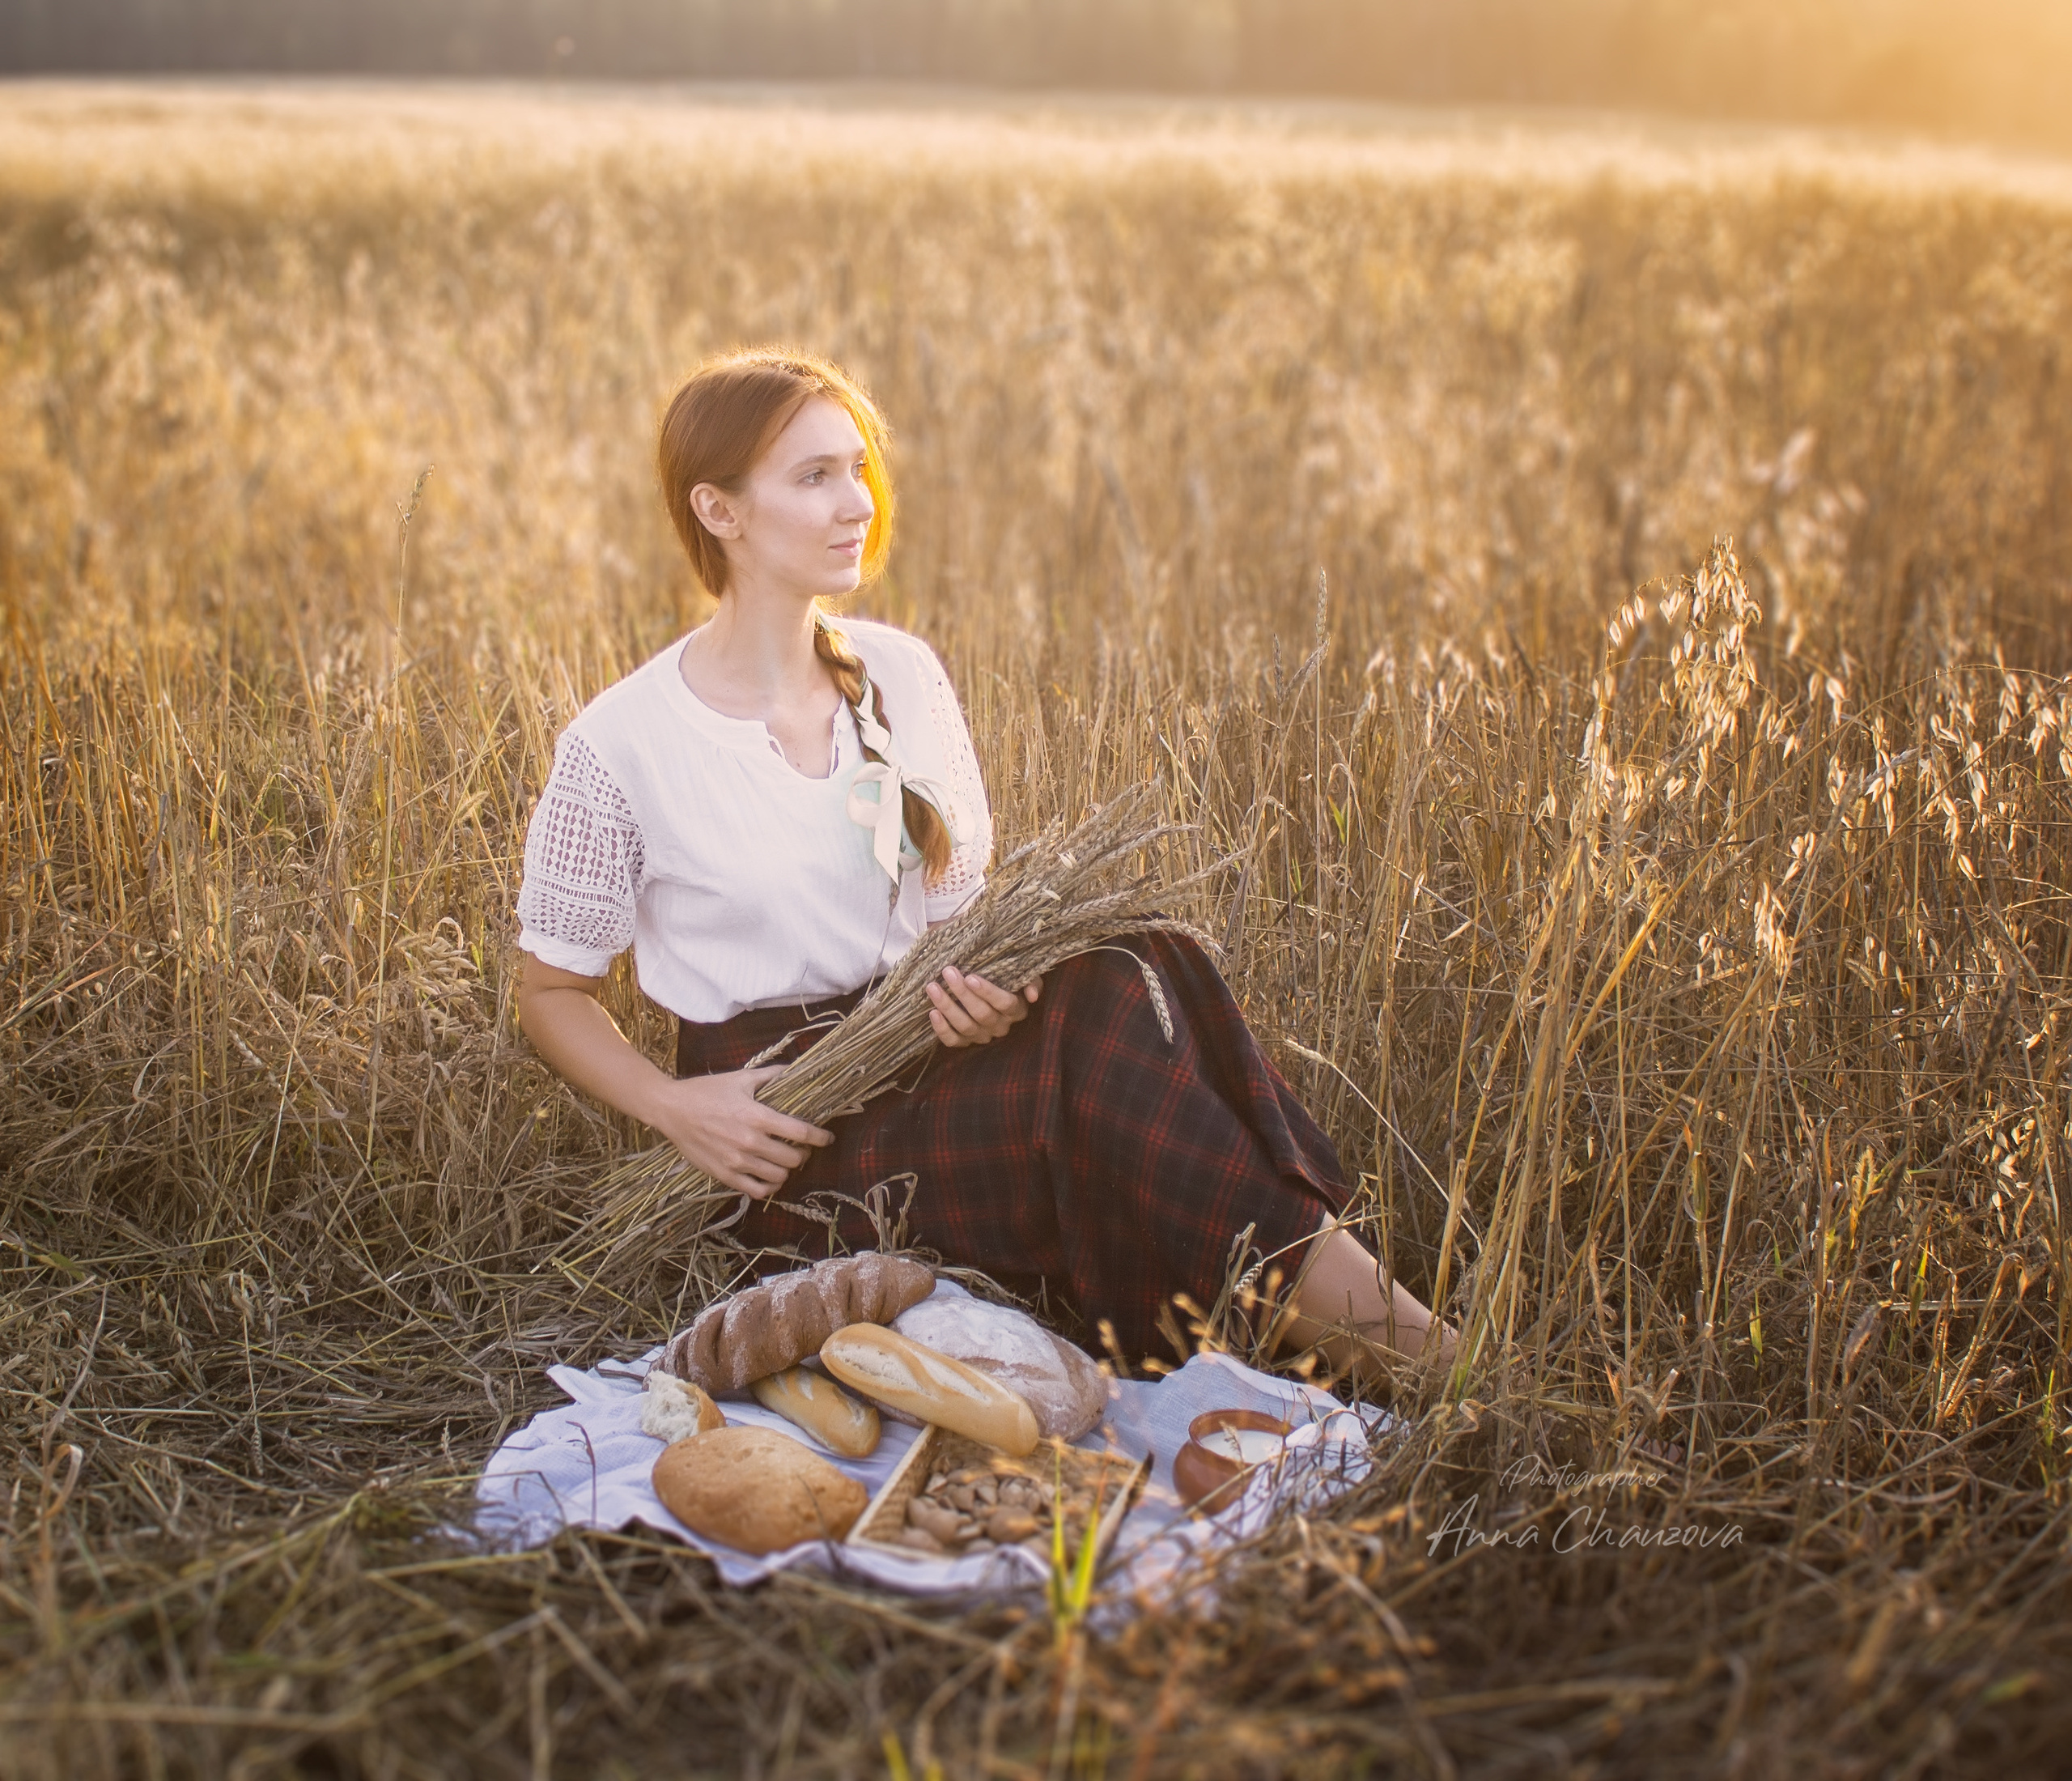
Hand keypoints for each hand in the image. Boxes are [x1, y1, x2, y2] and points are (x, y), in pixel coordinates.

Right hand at [645, 1065, 833, 1198]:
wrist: (671, 1109)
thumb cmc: (706, 1091)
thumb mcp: (740, 1078)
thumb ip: (771, 1075)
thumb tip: (795, 1069)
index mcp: (756, 1116)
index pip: (800, 1132)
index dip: (819, 1137)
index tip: (826, 1137)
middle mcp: (749, 1142)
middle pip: (793, 1158)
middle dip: (804, 1154)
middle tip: (802, 1148)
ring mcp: (736, 1162)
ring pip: (778, 1177)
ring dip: (787, 1170)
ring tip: (786, 1161)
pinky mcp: (724, 1175)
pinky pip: (756, 1190)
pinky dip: (769, 1186)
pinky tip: (770, 1177)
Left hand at [926, 966, 1040, 1047]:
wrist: (990, 989)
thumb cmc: (1008, 978)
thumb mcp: (1024, 975)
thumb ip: (1032, 981)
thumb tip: (1032, 996)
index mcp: (1017, 1010)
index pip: (1005, 1003)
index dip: (988, 992)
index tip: (970, 977)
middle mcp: (1001, 1026)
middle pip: (982, 1014)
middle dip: (963, 993)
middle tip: (948, 972)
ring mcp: (982, 1036)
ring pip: (965, 1026)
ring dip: (948, 1007)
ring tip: (933, 987)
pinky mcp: (965, 1042)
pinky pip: (953, 1041)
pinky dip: (942, 1029)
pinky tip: (932, 1013)